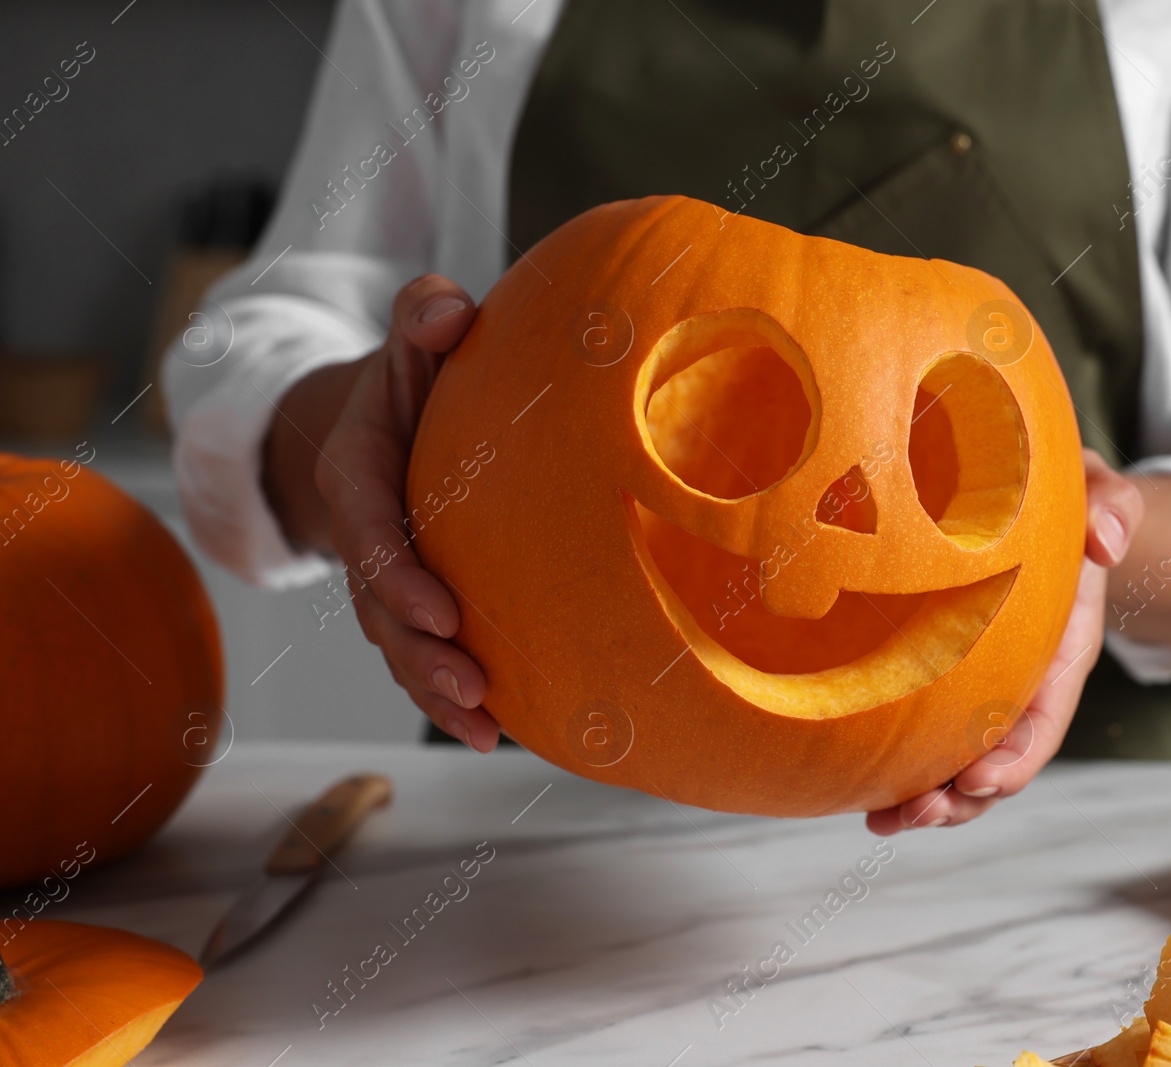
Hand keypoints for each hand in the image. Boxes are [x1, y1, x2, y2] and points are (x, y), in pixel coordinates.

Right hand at [310, 276, 499, 750]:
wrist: (394, 417)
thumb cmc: (417, 376)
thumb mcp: (415, 338)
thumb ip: (424, 315)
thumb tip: (447, 310)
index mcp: (361, 473)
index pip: (369, 528)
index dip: (397, 575)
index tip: (440, 610)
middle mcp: (368, 535)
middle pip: (380, 609)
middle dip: (420, 655)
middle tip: (470, 687)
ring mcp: (389, 577)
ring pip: (400, 646)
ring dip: (437, 692)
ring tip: (486, 730)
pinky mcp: (417, 603)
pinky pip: (427, 654)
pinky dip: (454, 698)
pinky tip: (503, 734)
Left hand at [865, 450, 1142, 833]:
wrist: (1045, 511)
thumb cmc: (1072, 503)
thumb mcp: (1100, 493)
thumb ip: (1111, 508)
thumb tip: (1106, 542)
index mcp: (1063, 652)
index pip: (1045, 718)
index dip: (1017, 756)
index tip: (980, 780)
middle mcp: (1025, 685)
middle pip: (1000, 761)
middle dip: (963, 797)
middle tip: (917, 813)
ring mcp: (987, 692)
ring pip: (961, 766)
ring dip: (929, 801)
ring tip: (885, 820)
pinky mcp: (949, 687)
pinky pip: (929, 741)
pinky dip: (900, 775)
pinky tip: (863, 802)